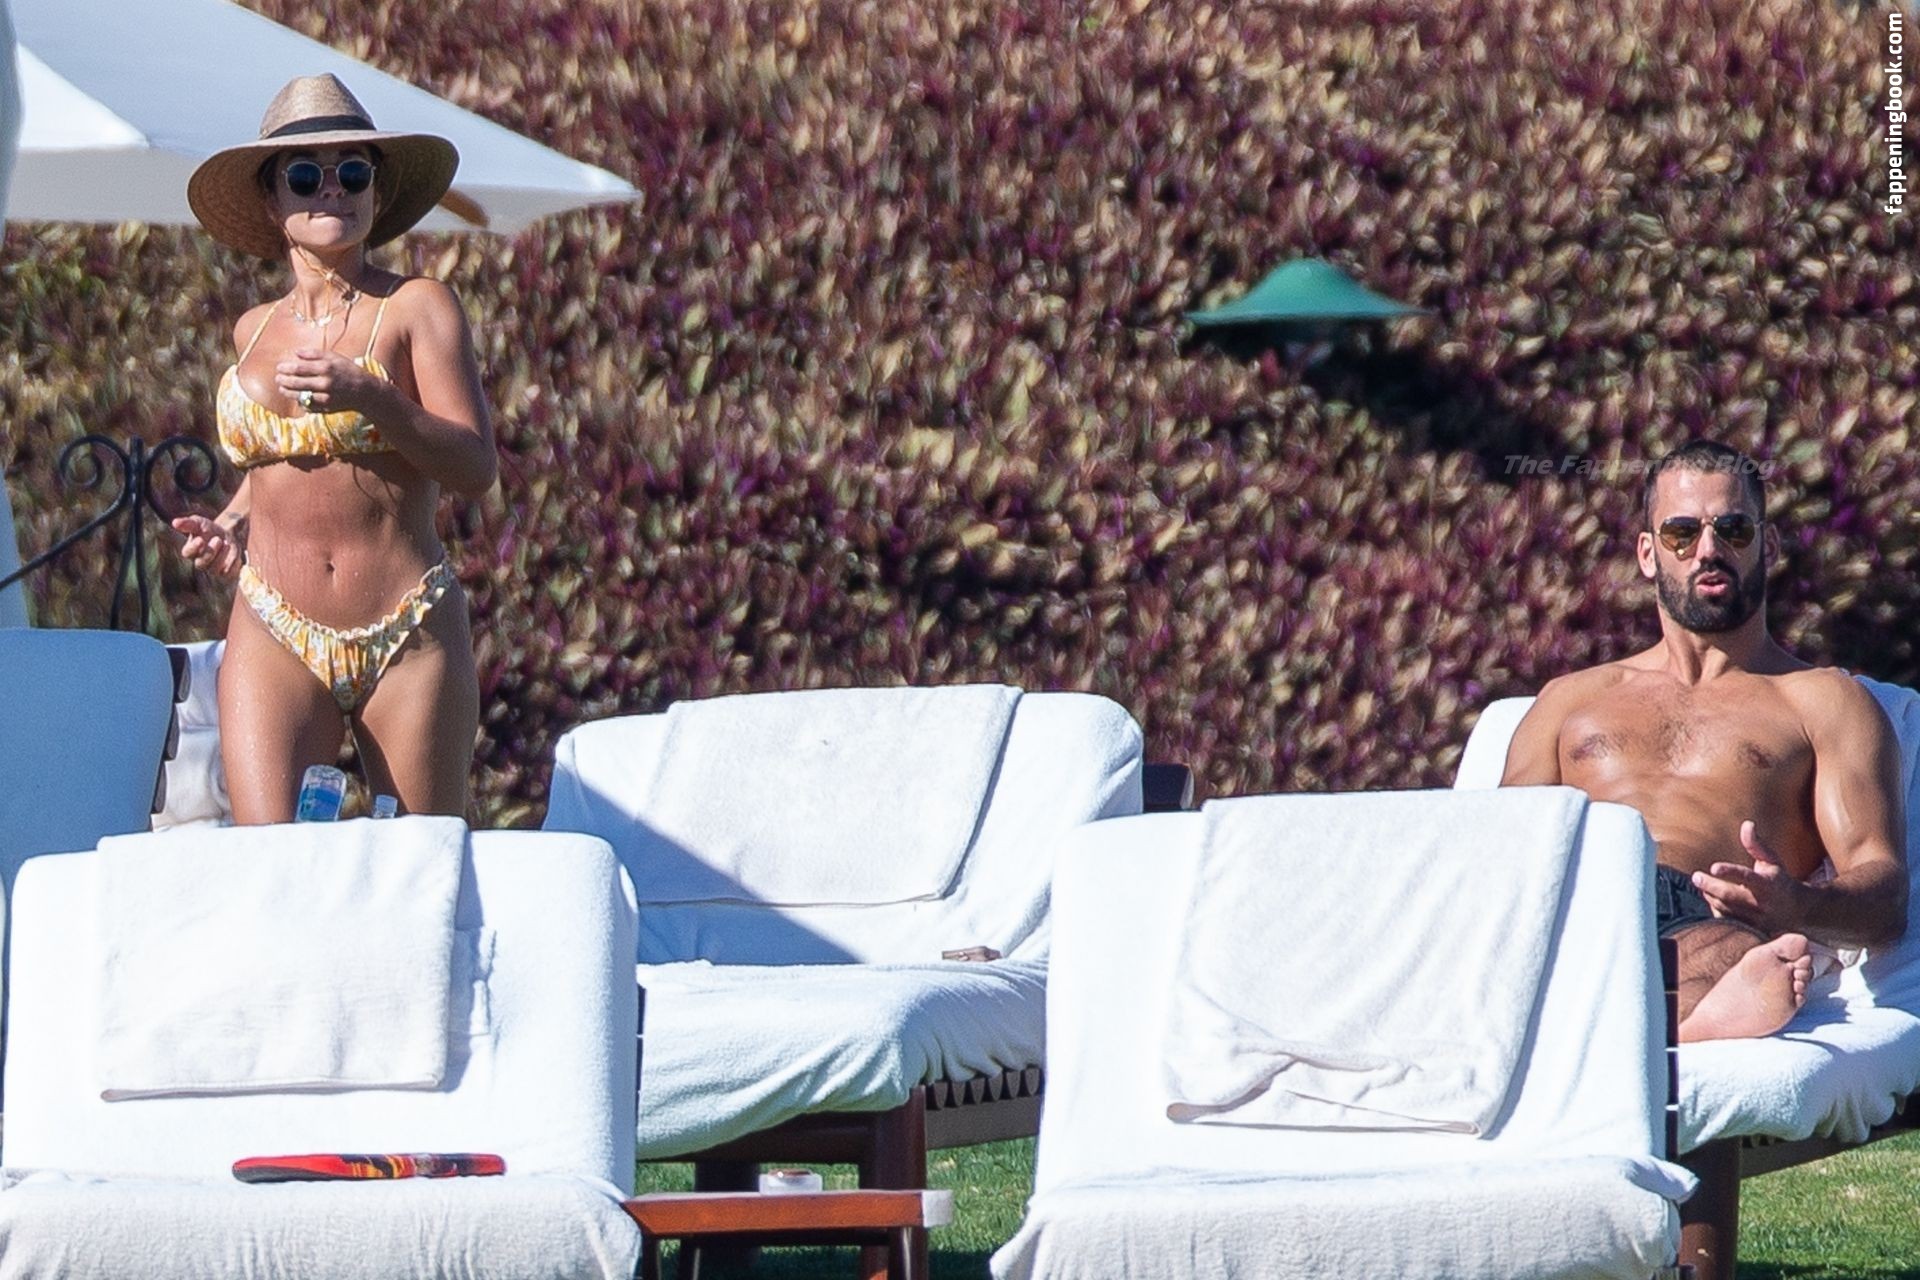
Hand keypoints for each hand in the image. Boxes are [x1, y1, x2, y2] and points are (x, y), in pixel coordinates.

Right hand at [171, 514, 242, 577]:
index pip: (187, 553)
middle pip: (201, 563)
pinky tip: (234, 551)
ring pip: (214, 569)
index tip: (201, 539)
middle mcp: (199, 562)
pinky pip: (228, 572)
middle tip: (218, 539)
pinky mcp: (225, 573)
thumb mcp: (199, 523)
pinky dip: (233, 562)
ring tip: (227, 543)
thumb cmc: (209, 529)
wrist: (227, 535)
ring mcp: (212, 569)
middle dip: (210, 552)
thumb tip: (175, 522)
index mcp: (191, 550)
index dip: (193, 548)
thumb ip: (187, 523)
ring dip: (221, 556)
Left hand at [275, 348, 391, 415]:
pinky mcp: (327, 408)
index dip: (286, 368)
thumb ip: (314, 354)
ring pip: (300, 396)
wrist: (365, 391)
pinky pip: (308, 406)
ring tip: (282, 388)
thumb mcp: (334, 357)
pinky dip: (301, 402)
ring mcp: (325, 397)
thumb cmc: (348, 371)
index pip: (298, 368)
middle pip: (296, 383)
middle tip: (277, 378)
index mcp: (326, 368)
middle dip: (283, 380)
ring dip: (288, 392)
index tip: (279, 367)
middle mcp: (325, 384)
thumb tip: (296, 352)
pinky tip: (298, 397)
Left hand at [1693, 820, 1807, 935]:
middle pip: (1731, 896)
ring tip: (1702, 886)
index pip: (1747, 877)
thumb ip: (1757, 844)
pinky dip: (1716, 911)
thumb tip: (1746, 823)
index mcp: (1769, 884)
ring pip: (1727, 910)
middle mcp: (1763, 903)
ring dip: (1711, 897)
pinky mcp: (1753, 930)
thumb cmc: (1780, 881)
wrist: (1800, 911)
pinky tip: (1711, 900)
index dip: (1730, 872)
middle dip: (1711, 886)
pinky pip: (1729, 922)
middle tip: (1696, 876)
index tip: (1713, 867)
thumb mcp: (1772, 861)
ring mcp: (1758, 919)